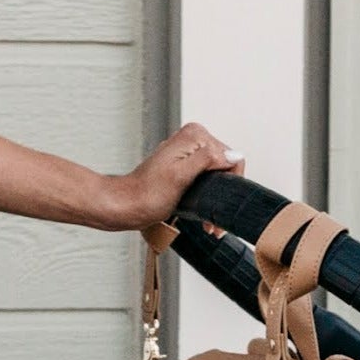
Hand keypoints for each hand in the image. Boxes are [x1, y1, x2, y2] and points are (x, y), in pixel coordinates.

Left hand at [99, 122, 239, 230]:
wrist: (127, 206)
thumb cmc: (147, 195)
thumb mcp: (180, 175)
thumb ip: (207, 159)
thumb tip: (233, 155)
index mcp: (194, 136)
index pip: (232, 157)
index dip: (231, 184)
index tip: (221, 206)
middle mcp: (192, 140)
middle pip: (226, 167)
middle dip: (225, 194)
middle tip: (215, 222)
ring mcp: (188, 153)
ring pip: (218, 176)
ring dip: (217, 201)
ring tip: (210, 224)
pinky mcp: (184, 167)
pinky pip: (207, 180)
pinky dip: (208, 199)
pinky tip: (203, 216)